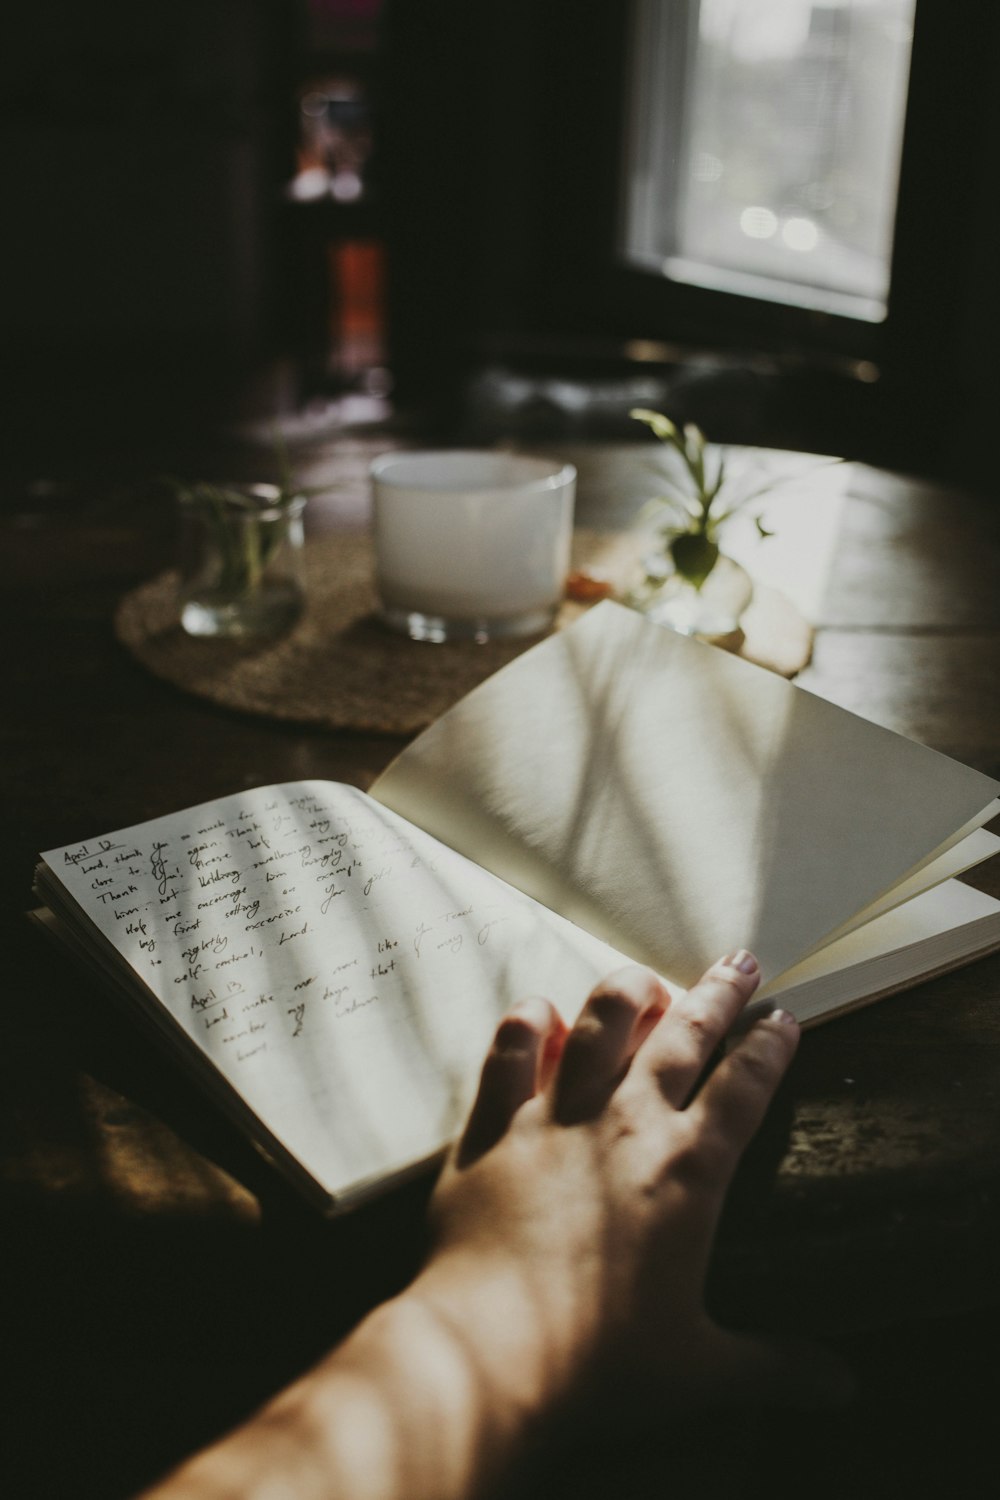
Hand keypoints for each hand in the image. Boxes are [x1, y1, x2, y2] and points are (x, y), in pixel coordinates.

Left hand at [414, 952, 848, 1418]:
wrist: (491, 1352)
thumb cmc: (600, 1362)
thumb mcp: (702, 1370)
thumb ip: (773, 1366)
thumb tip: (839, 1387)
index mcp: (688, 1172)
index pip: (744, 1086)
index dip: (769, 1047)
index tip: (783, 1018)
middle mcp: (626, 1124)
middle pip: (683, 1033)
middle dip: (718, 992)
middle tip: (738, 963)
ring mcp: (555, 1115)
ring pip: (600, 1020)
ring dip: (627, 991)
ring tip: (644, 982)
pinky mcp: (493, 1124)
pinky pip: (511, 1048)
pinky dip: (528, 1023)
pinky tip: (540, 1014)